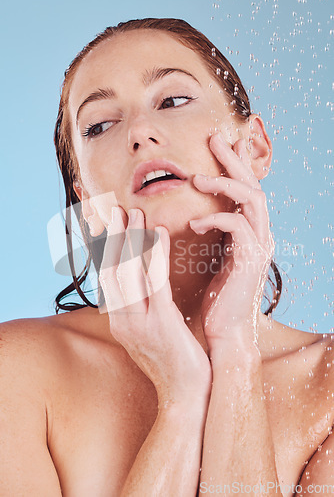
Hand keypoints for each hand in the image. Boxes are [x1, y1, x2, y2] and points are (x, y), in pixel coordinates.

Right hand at [99, 207, 211, 406]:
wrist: (187, 396)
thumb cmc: (174, 360)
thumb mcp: (151, 332)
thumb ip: (141, 307)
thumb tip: (142, 282)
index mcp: (119, 321)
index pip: (107, 277)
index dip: (107, 248)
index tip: (110, 223)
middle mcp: (122, 320)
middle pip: (111, 270)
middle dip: (113, 237)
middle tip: (116, 208)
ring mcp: (138, 323)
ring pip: (128, 272)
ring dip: (132, 239)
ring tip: (137, 213)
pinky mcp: (160, 324)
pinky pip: (155, 281)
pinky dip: (155, 253)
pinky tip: (161, 233)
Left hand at [189, 134, 274, 355]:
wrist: (225, 331)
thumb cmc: (216, 296)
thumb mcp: (213, 258)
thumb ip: (213, 235)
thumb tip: (198, 213)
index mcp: (249, 232)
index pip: (247, 189)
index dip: (238, 164)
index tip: (224, 142)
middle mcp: (259, 235)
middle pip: (253, 185)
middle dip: (234, 160)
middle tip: (215, 138)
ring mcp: (259, 246)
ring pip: (252, 200)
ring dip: (225, 184)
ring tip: (197, 179)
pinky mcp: (251, 260)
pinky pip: (238, 226)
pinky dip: (216, 219)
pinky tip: (194, 223)